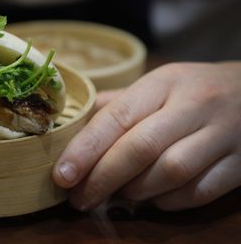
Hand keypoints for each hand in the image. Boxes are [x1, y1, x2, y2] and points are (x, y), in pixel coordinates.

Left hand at [53, 62, 240, 210]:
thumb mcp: (156, 85)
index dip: (86, 149)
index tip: (62, 175)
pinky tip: (150, 199)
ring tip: (114, 196)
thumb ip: (116, 105)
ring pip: (171, 172)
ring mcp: (223, 135)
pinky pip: (200, 192)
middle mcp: (194, 105)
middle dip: (103, 178)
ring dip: (135, 191)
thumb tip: (71, 128)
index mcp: (164, 83)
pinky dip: (168, 202)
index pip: (118, 117)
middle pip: (142, 148)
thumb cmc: (192, 90)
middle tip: (78, 198)